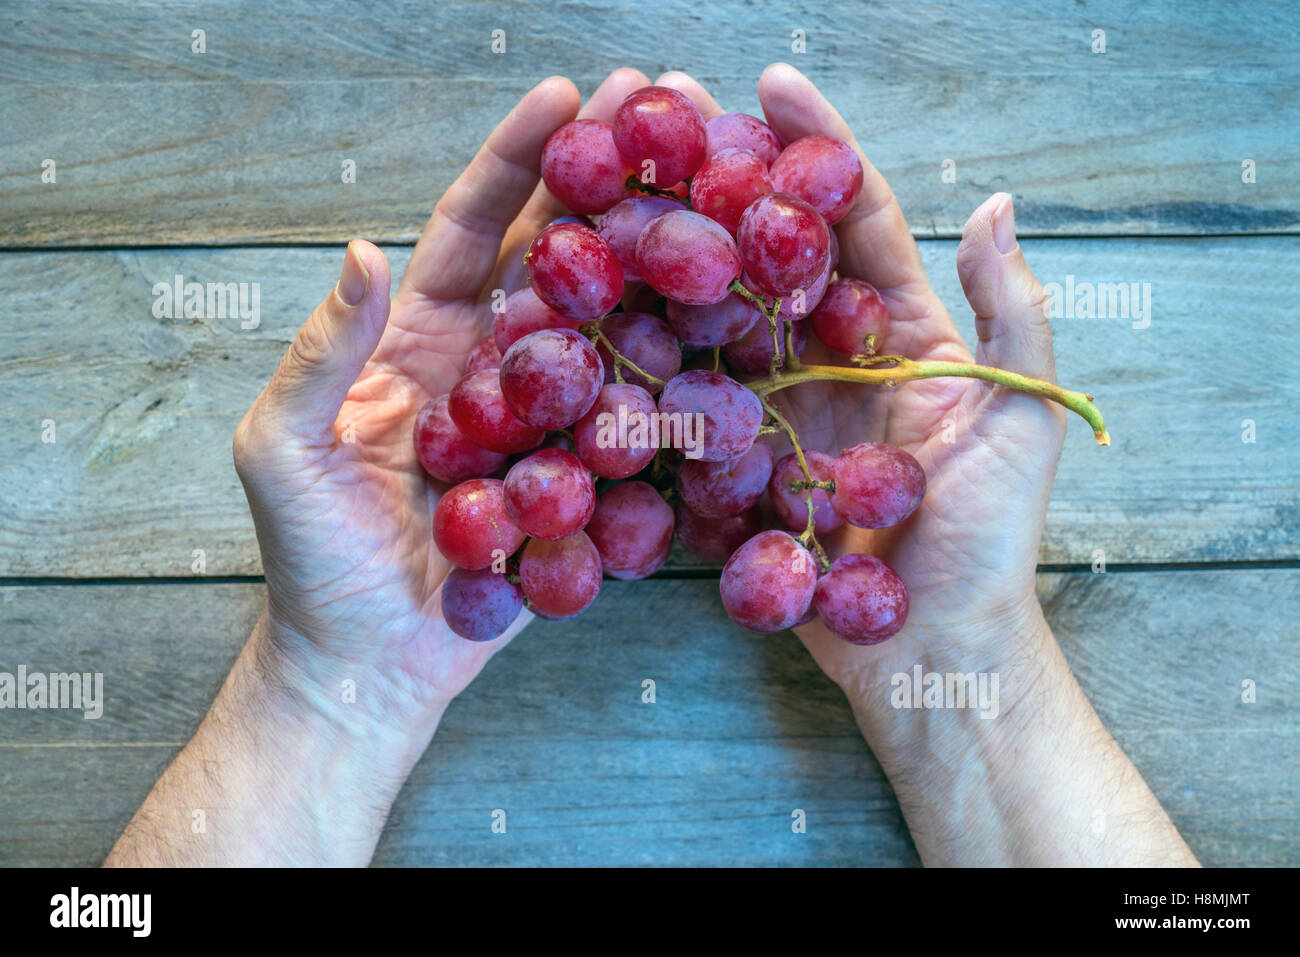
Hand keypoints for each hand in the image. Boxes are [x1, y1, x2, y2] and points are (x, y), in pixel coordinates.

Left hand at [231, 70, 657, 736]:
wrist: (367, 664)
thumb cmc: (310, 559)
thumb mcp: (283, 449)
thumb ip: (322, 354)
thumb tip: (366, 250)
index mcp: (420, 339)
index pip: (475, 229)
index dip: (516, 159)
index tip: (568, 94)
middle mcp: (492, 365)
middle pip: (559, 256)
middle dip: (609, 179)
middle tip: (671, 109)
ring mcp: (544, 421)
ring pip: (610, 325)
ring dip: (658, 260)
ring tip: (717, 200)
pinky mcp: (580, 478)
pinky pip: (633, 422)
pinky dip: (678, 378)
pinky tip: (729, 328)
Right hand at [660, 65, 1064, 708]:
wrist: (931, 654)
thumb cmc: (990, 542)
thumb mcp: (1023, 421)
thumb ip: (1013, 314)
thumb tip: (995, 202)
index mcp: (898, 330)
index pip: (851, 218)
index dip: (815, 147)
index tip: (767, 82)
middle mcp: (825, 356)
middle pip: (766, 248)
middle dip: (720, 175)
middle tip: (659, 108)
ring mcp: (772, 408)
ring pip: (712, 313)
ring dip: (667, 249)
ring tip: (611, 184)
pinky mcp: (733, 464)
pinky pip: (685, 401)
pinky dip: (643, 357)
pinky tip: (593, 307)